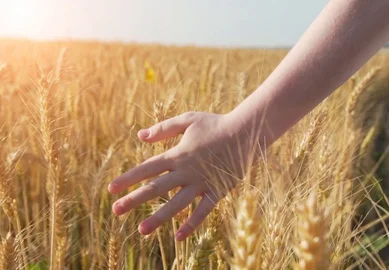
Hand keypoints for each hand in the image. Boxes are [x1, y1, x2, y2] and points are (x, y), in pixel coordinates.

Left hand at [108, 112, 251, 240]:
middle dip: (134, 200)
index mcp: (178, 154)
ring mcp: (202, 183)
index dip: (128, 178)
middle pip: (156, 188)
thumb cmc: (216, 124)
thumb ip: (164, 128)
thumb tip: (140, 136)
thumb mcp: (188, 119)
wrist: (246, 132)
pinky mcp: (217, 190)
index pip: (147, 168)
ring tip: (141, 230)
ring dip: (158, 217)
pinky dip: (192, 223)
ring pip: (177, 204)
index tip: (111, 189)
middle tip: (115, 211)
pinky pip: (203, 210)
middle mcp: (186, 171)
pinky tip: (179, 237)